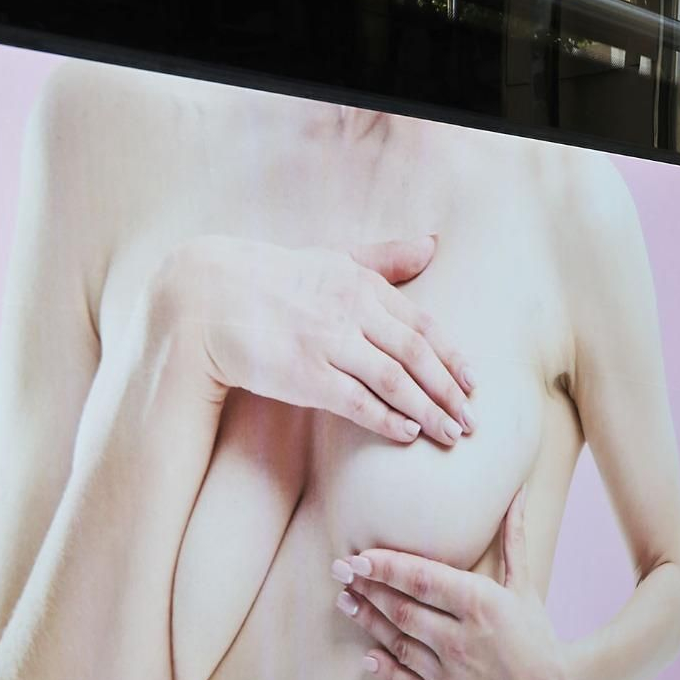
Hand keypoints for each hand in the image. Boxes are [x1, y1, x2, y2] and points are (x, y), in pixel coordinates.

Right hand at [150, 233, 474, 443]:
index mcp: (362, 284)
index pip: (424, 326)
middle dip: (450, 392)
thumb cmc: (273, 278)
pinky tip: (407, 434)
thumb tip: (431, 244)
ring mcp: (328, 343)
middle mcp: (351, 312)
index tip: (474, 384)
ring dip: (429, 412)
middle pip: (417, 357)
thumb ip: (384, 258)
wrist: (205, 297)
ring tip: (450, 435)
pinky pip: (356, 402)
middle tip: (472, 422)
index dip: (454, 358)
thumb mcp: (333, 258)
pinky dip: (387, 419)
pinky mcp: (304, 374)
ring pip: (395, 382)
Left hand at [331, 489, 568, 679]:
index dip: (385, 567)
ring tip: (346, 602)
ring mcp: (452, 676)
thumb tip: (518, 491)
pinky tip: (368, 654)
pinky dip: (383, 668)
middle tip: (339, 573)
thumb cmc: (535, 635)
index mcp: (481, 604)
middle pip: (401, 609)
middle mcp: (462, 640)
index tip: (358, 557)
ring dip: (367, 621)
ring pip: (397, 643)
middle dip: (367, 589)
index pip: (422, 580)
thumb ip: (513, 538)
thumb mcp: (524, 585)